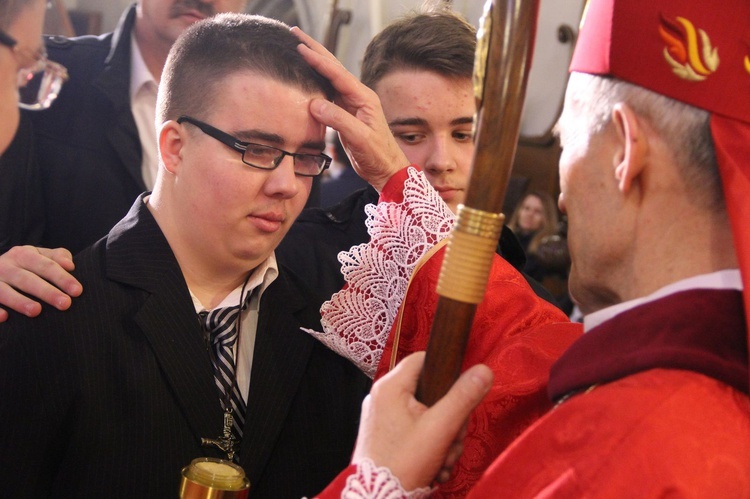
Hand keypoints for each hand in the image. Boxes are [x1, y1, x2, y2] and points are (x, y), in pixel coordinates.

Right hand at [0, 245, 82, 321]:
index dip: (62, 278)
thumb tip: (70, 265)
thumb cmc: (26, 266)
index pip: (46, 265)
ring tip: (36, 311)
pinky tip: (4, 317)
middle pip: (27, 279)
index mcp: (23, 254)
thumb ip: (57, 257)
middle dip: (46, 292)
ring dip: (19, 301)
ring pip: (4, 291)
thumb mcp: (40, 256)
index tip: (77, 291)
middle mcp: (6, 266)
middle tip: (65, 304)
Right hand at [291, 27, 408, 190]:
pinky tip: (306, 76)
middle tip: (295, 34)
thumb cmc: (378, 155)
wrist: (387, 169)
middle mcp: (358, 96)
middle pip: (333, 68)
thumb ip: (339, 120)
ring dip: (314, 63)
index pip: (337, 74)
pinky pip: (328, 93)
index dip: (318, 60)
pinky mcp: (345, 114)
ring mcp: (351, 104)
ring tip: (298, 48)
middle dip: (315, 50)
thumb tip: (315, 104)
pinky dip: (315, 81)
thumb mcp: (360, 138)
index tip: (300, 47)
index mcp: (363, 97)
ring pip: (329, 78)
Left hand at [352, 351, 492, 490]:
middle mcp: (383, 397)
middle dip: (450, 420)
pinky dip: (430, 448)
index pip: (425, 359)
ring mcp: (383, 418)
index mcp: (391, 386)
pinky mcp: (386, 436)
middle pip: (431, 391)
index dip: (448, 373)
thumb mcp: (440, 429)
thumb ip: (463, 398)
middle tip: (453, 441)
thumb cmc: (403, 464)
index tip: (461, 396)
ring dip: (444, 439)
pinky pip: (416, 431)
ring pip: (427, 415)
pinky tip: (436, 468)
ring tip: (444, 461)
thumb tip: (484, 370)